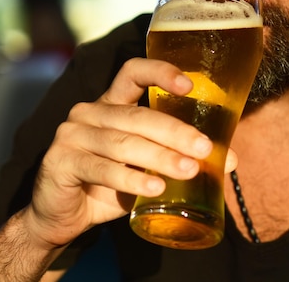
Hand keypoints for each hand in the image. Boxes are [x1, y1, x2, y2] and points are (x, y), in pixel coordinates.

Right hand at [25, 57, 237, 248]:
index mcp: (110, 105)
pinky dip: (130, 179)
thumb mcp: (145, 170)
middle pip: (135, 115)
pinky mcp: (60, 160)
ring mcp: (71, 134)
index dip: (159, 72)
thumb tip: (227, 160)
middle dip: (173, 131)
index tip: (189, 86)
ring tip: (188, 170)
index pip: (131, 74)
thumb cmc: (106, 186)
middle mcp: (88, 113)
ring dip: (158, 157)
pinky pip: (100, 168)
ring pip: (122, 142)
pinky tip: (154, 189)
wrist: (62, 216)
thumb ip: (175, 159)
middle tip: (204, 149)